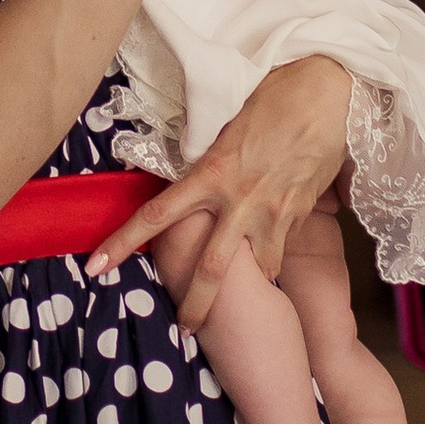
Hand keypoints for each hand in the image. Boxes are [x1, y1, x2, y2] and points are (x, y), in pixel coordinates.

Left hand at [86, 56, 353, 329]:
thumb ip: (211, 157)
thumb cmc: (274, 96)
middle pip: (209, 267)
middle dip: (196, 304)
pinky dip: (272, 263)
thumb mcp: (229, 125)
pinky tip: (270, 271)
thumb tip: (197, 174)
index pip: (157, 215)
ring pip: (252, 270)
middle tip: (185, 329)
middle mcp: (237, 199)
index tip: (96, 266)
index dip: (122, 242)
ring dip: (246, 290)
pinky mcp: (297, 215)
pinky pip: (279, 251)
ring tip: (243, 306)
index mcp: (211, 172)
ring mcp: (270, 212)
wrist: (327, 94)